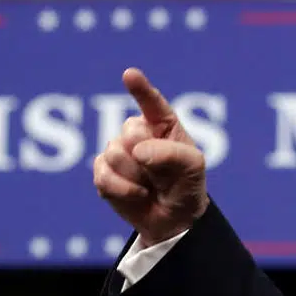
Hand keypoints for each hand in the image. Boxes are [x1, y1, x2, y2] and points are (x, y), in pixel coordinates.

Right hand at [94, 68, 207, 246]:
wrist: (173, 220)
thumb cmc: (186, 186)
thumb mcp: (192, 167)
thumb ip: (170, 154)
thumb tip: (137, 151)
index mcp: (162, 123)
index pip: (151, 102)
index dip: (140, 88)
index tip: (129, 75)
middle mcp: (137, 132)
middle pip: (130, 132)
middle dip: (146, 158)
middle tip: (161, 174)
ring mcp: (117, 151)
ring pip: (115, 154)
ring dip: (136, 177)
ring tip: (149, 186)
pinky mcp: (103, 173)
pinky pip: (103, 175)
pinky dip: (122, 190)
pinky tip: (137, 194)